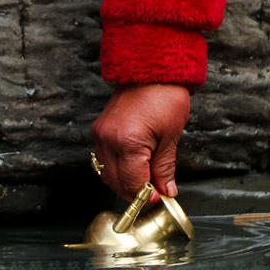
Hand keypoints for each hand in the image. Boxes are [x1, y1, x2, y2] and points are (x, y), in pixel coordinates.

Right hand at [91, 84, 190, 201]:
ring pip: (106, 174)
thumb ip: (165, 168)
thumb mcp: (171, 137)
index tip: (158, 200)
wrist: (150, 69)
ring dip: (124, 183)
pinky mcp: (99, 131)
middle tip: (153, 195)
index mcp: (128, 142)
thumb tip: (165, 191)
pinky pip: (103, 160)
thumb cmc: (165, 97)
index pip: (132, 183)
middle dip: (134, 194)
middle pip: (116, 183)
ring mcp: (100, 135)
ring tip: (144, 183)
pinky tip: (133, 169)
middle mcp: (108, 140)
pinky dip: (117, 170)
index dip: (145, 197)